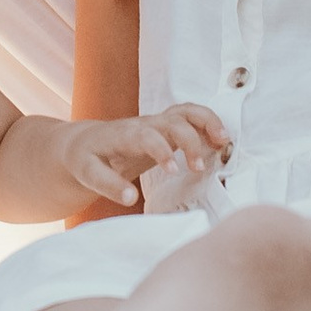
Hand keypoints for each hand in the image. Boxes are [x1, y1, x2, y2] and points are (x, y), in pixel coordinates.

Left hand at [59, 104, 229, 208]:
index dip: (162, 150)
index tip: (174, 170)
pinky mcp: (167, 128)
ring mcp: (157, 124)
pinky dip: (209, 123)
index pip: (146, 135)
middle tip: (199, 168)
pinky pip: (191, 117)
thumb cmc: (87, 158)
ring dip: (206, 122)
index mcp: (124, 135)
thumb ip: (108, 185)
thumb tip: (130, 198)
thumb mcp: (87, 173)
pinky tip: (222, 141)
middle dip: (189, 140)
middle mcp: (144, 124)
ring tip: (224, 141)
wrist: (86, 142)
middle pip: (172, 121)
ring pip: (185, 112)